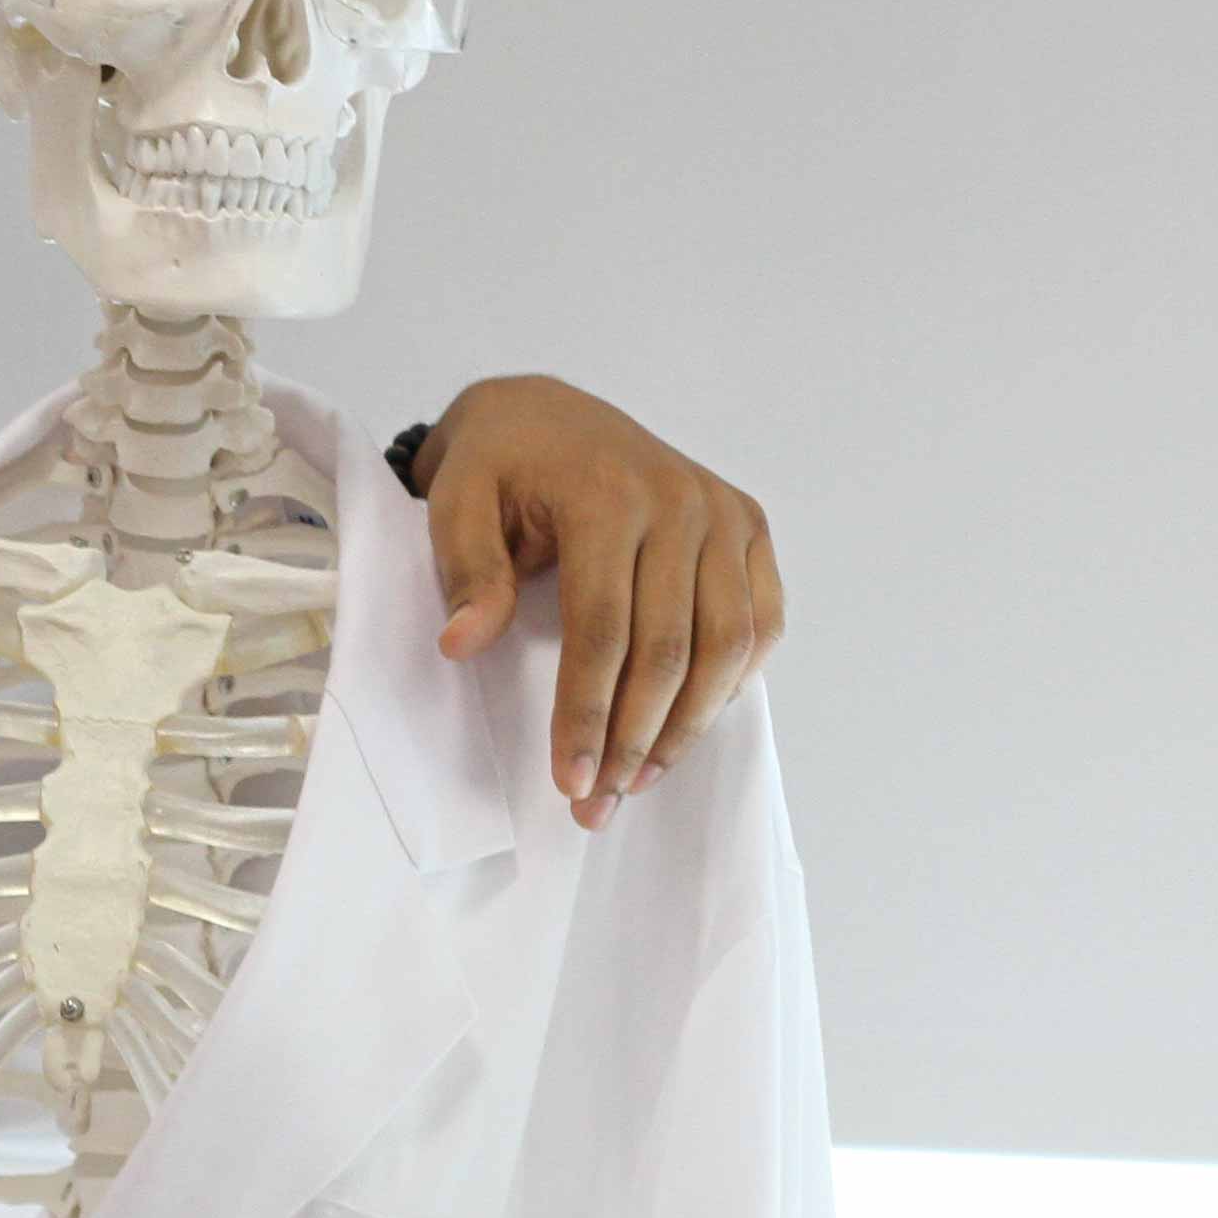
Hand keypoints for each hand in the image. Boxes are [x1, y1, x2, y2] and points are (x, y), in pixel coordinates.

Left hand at [409, 376, 786, 828]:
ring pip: (729, 645)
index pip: (604, 629)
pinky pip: (761, 621)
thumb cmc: (498, 466)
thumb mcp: (456, 502)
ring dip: (688, 726)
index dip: (588, 714)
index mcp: (608, 495)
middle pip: (671, 649)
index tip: (570, 782)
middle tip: (602, 803)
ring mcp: (724, 512)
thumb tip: (463, 645)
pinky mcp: (748, 525)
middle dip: (636, 739)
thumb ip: (465, 571)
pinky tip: (687, 724)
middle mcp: (681, 501)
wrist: (547, 414)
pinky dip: (733, 682)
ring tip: (640, 780)